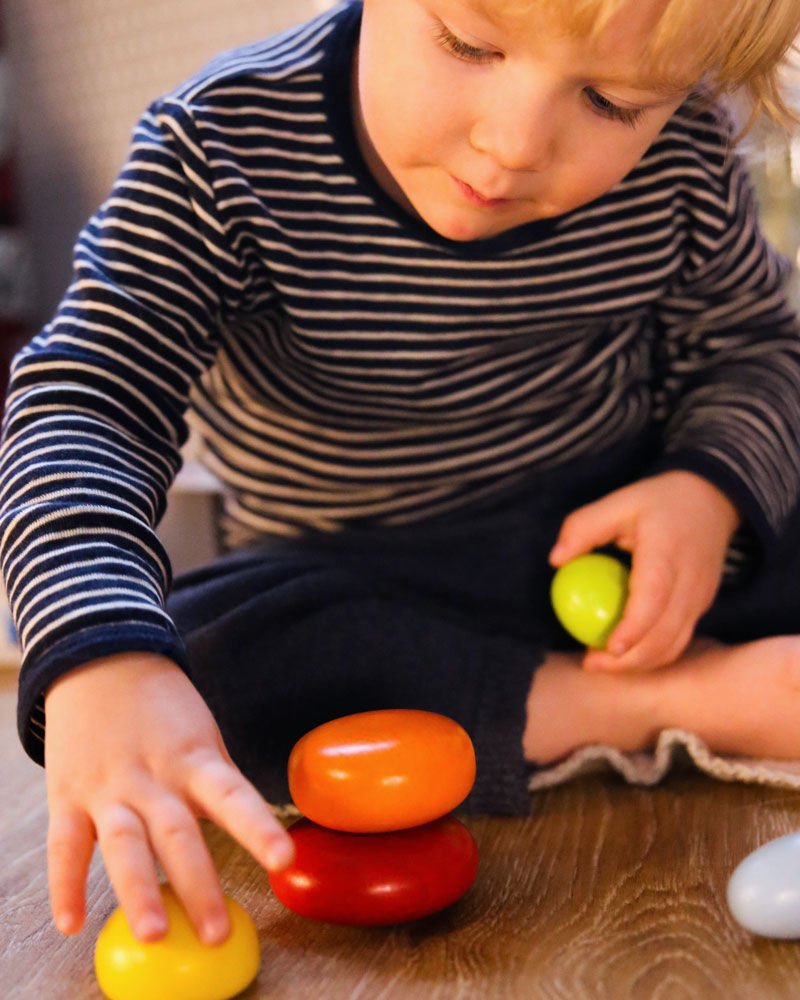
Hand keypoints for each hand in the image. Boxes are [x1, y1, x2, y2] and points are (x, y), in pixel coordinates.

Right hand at [44, 652, 293, 944]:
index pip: (232, 796)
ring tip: (154, 932)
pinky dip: (65, 884)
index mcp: (194, 759)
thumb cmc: (161, 707)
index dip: (258, 828)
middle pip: (178, 833)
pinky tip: (71, 922)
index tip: (283, 859)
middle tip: (216, 932)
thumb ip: (216, 782)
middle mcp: (154, 776)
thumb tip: (250, 829)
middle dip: (198, 884)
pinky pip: (65, 844)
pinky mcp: (68, 795)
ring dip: (138, 890)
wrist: (100, 661)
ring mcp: (108, 787)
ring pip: (124, 843)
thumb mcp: (200, 735)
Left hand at [549, 471, 739, 670]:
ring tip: (601, 662)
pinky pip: (679, 639)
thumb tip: (556, 560)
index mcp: (667, 551)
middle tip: (590, 663)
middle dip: (629, 660)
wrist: (712, 502)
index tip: (608, 648)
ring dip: (639, 662)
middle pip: (665, 634)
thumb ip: (583, 527)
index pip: (654, 597)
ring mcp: (700, 598)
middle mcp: (690, 581)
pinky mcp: (701, 607)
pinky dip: (652, 654)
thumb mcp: (618, 502)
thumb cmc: (658, 503)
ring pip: (674, 644)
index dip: (633, 627)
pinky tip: (624, 653)